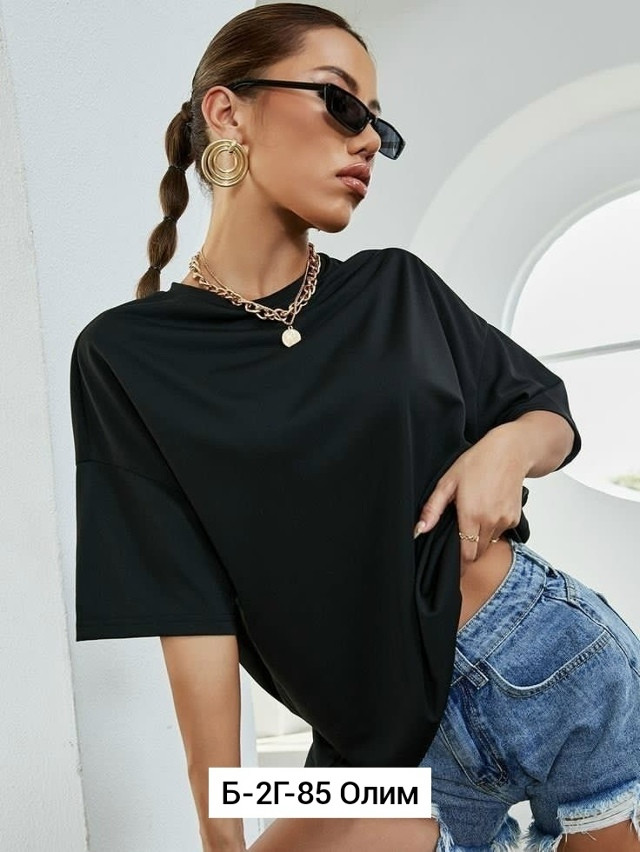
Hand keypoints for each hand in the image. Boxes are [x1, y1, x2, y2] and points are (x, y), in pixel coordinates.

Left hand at [413, 427, 527, 564]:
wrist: (511, 452)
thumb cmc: (477, 462)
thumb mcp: (447, 482)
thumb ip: (433, 509)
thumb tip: (419, 530)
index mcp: (471, 515)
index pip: (466, 555)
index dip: (458, 565)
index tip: (452, 569)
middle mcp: (491, 521)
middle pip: (477, 553)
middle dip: (467, 552)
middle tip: (457, 541)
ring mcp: (505, 521)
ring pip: (489, 543)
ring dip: (479, 539)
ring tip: (472, 518)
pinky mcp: (515, 518)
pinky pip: (500, 533)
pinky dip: (492, 528)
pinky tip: (486, 510)